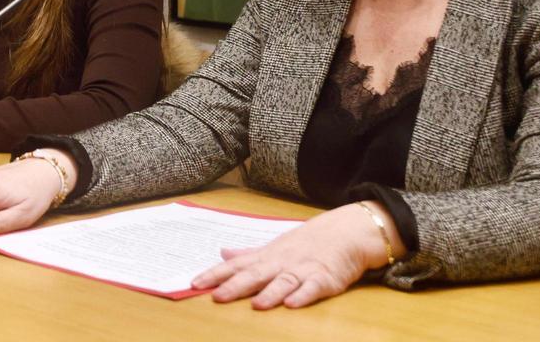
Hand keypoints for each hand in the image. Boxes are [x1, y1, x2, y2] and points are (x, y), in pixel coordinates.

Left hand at [190, 202, 403, 308]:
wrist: (345, 232)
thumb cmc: (306, 242)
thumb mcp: (273, 247)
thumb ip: (248, 253)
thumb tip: (222, 253)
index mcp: (266, 256)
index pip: (236, 266)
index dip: (215, 274)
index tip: (194, 284)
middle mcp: (280, 263)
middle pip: (255, 275)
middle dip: (236, 287)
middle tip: (216, 297)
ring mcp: (303, 270)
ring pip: (284, 282)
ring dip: (270, 293)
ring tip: (257, 305)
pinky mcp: (325, 278)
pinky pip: (314, 287)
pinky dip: (304, 295)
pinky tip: (293, 304)